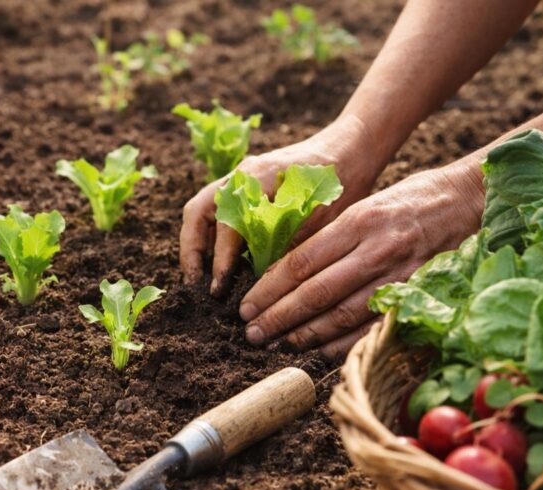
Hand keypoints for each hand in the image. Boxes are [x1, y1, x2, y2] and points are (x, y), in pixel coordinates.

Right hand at [179, 115, 382, 294]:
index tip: (220, 287)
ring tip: (200, 278)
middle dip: (192, 251)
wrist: (350, 149)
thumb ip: (289, 243)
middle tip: (195, 286)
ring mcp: (240, 179)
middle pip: (197, 212)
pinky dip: (210, 236)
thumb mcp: (320, 215)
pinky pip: (216, 211)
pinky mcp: (246, 187)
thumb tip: (263, 281)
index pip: (226, 223)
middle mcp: (241, 175)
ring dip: (197, 244)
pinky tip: (221, 262)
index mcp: (258, 177)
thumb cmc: (340, 179)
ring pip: (202, 211)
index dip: (221, 259)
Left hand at [239, 161, 485, 359]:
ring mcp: (399, 275)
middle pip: (316, 292)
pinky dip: (343, 344)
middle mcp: (377, 249)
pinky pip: (373, 327)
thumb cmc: (410, 200)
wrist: (470, 200)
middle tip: (252, 333)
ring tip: (278, 344)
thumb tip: (285, 268)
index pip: (301, 261)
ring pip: (342, 315)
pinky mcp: (417, 295)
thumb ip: (330, 236)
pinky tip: (318, 352)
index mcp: (358, 221)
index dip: (270, 288)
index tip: (247, 305)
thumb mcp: (365, 205)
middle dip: (279, 317)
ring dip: (305, 335)